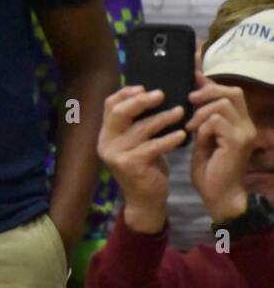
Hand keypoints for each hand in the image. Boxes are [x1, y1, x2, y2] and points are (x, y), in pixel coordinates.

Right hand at [97, 85, 187, 233]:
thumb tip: (149, 94)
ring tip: (180, 112)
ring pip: (140, 128)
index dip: (126, 93)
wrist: (146, 200)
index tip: (144, 87)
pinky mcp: (130, 164)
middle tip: (161, 94)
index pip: (109, 105)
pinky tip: (182, 136)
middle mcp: (106, 143)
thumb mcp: (137, 144)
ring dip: (162, 117)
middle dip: (141, 101)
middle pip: (119, 112)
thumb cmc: (146, 168)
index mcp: (105, 135)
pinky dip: (169, 139)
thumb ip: (136, 124)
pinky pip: (153, 146)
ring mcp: (116, 154)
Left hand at [187, 69, 255, 223]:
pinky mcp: (237, 142)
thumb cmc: (209, 168)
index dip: (210, 83)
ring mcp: (244, 133)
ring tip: (190, 126)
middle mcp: (246, 125)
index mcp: (239, 122)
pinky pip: (217, 121)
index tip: (191, 77)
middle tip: (190, 100)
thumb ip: (201, 117)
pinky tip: (196, 137)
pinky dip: (203, 126)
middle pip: (232, 92)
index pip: (231, 92)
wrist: (217, 195)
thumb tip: (191, 94)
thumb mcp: (202, 136)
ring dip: (201, 112)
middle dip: (208, 91)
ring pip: (223, 104)